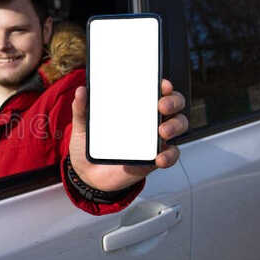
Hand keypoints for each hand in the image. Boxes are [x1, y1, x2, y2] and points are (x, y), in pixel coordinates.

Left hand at [68, 79, 186, 197]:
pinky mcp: (154, 159)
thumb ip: (81, 109)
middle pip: (174, 104)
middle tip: (162, 106)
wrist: (89, 175)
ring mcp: (154, 139)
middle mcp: (149, 120)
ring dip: (175, 126)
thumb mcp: (82, 126)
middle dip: (173, 102)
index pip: (155, 90)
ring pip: (177, 126)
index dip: (164, 85)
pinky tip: (160, 157)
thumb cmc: (91, 146)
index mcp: (135, 107)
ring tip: (163, 131)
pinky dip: (169, 156)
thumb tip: (81, 91)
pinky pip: (171, 155)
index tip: (162, 84)